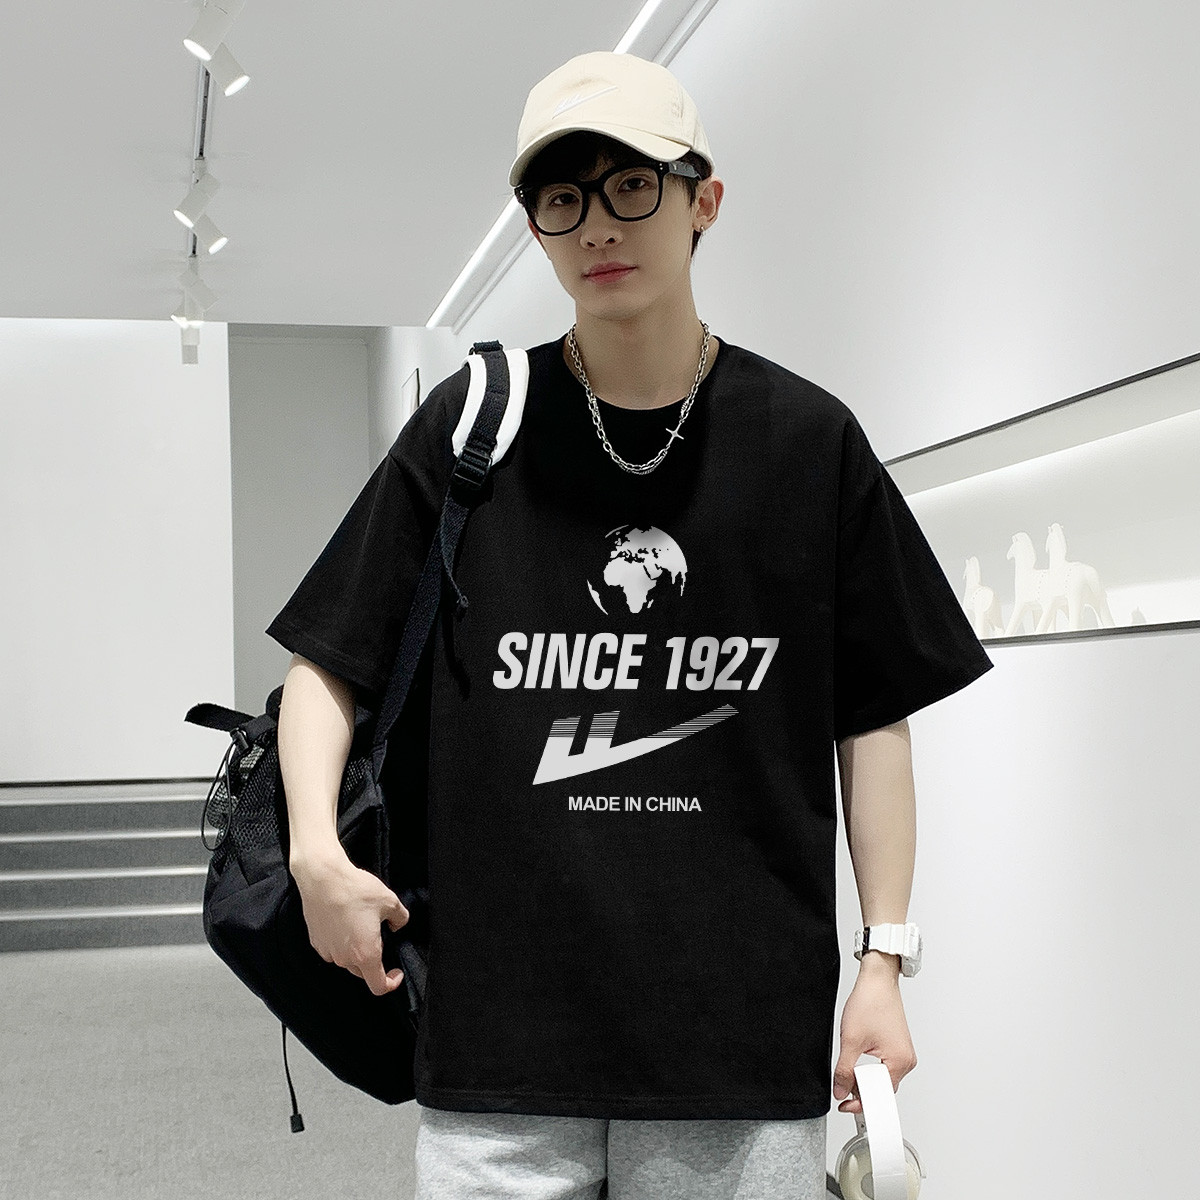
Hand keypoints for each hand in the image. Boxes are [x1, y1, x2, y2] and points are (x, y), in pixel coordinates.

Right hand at [291, 849, 409, 996]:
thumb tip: (397, 925)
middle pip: (363, 972)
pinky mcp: (317, 942)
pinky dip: (342, 942)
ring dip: (357, 950)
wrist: (324, 879)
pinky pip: (334, 949)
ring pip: (348, 960)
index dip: (391, 983)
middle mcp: (344, 958)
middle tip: (378, 935)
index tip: (395, 973)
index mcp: (365, 954)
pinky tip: (346, 921)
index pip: (378, 987)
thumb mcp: (390, 901)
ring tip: (361, 923)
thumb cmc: (355, 890)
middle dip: (374, 960)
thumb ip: (400, 919)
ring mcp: (328, 951)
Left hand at [832, 958, 916, 1113]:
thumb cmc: (870, 1002)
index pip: (880, 1097)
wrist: (877, 979)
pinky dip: (870, 1067)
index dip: (860, 1103)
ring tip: (850, 1065)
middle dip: (861, 1089)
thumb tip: (840, 1091)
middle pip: (882, 1089)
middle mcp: (906, 1061)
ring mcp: (904, 1053)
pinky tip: (859, 1058)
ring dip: (864, 1077)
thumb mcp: (851, 1040)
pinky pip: (884, 1066)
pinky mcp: (898, 1047)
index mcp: (899, 1062)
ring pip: (882, 1078)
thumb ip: (844, 1070)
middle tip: (843, 1083)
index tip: (844, 1106)